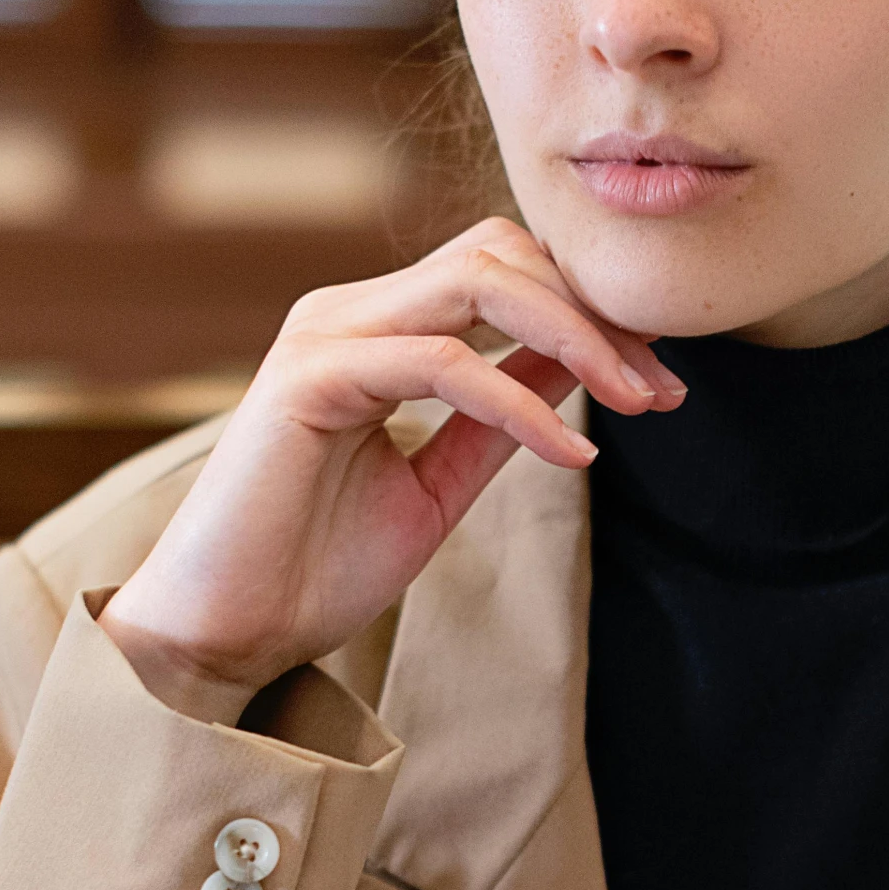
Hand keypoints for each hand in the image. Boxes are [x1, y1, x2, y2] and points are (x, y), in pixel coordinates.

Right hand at [99, 218, 683, 722]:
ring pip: (479, 284)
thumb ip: (503, 413)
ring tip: (637, 401)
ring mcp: (324, 335)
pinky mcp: (307, 378)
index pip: (502, 269)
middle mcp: (348, 312)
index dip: (590, 309)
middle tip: (663, 387)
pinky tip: (570, 450)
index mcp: (377, 327)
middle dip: (596, 313)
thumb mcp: (442, 480)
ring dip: (575, 338)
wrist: (225, 635)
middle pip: (500, 255)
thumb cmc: (319, 566)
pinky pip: (442, 362)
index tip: (662, 376)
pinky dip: (519, 401)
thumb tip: (583, 362)